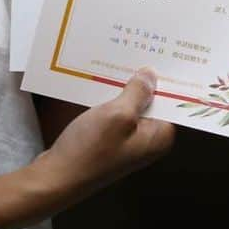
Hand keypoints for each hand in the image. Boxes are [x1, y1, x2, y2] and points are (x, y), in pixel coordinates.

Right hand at [34, 69, 174, 202]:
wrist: (54, 179)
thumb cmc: (90, 149)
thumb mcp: (118, 114)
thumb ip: (138, 93)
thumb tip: (151, 75)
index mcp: (159, 137)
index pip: (174, 103)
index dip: (170, 80)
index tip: (170, 55)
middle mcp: (148, 141)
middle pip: (154, 102)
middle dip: (148, 80)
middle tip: (146, 49)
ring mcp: (128, 142)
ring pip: (134, 106)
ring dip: (128, 87)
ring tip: (126, 58)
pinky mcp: (110, 141)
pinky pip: (118, 114)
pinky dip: (114, 98)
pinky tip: (107, 81)